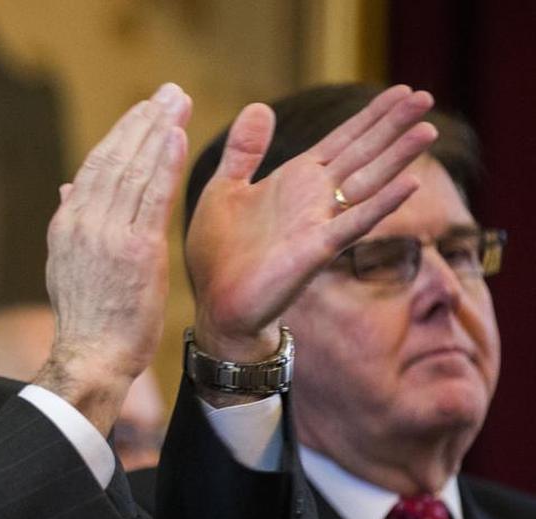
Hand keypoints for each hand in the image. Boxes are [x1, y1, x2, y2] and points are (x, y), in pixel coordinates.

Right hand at [35, 83, 190, 433]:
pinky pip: (152, 198)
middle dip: (143, 121)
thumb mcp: (65, 265)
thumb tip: (68, 188)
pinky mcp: (135, 250)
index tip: (142, 111)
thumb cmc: (86, 317)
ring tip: (177, 104)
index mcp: (67, 224)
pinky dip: (164, 164)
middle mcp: (83, 222)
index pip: (95, 167)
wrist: (90, 356)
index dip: (121, 134)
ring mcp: (108, 235)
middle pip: (115, 159)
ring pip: (134, 171)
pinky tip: (176, 138)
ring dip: (158, 132)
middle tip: (168, 93)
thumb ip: (71, 222)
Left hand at [187, 85, 437, 361]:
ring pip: (366, 182)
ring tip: (428, 129)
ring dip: (397, 157)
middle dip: (392, 125)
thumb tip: (260, 106)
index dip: (370, 116)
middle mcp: (314, 198)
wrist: (216, 304)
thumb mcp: (223, 189)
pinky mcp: (315, 250)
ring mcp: (319, 223)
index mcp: (294, 180)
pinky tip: (409, 184)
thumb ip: (243, 150)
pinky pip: (353, 223)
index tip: (401, 89)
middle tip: (426, 95)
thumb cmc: (218, 252)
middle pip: (362, 154)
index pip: (342, 140)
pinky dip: (380, 205)